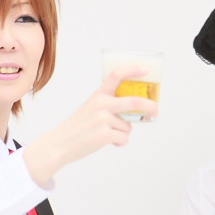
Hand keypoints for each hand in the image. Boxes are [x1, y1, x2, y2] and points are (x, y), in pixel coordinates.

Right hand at [23, 66, 157, 184]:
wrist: (60, 143)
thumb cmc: (78, 127)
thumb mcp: (91, 108)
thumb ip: (110, 105)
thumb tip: (136, 112)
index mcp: (98, 95)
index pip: (116, 75)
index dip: (133, 70)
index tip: (146, 70)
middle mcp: (101, 104)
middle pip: (134, 101)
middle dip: (150, 106)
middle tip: (155, 111)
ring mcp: (103, 119)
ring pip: (128, 126)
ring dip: (123, 133)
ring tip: (106, 135)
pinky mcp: (104, 134)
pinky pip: (124, 138)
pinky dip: (120, 143)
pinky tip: (109, 143)